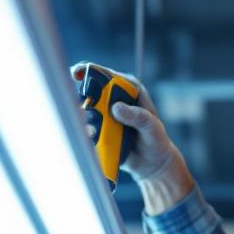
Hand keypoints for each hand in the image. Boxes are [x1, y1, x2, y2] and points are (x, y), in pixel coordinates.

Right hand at [69, 63, 182, 182]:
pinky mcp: (100, 128)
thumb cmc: (156, 140)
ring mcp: (106, 114)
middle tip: (83, 111)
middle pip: (90, 90)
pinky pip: (87, 127)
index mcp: (130, 88)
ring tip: (92, 130)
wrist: (152, 163)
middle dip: (82, 98)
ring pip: (85, 109)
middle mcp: (115, 98)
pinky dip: (85, 131)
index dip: (90, 71)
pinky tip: (92, 137)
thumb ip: (137, 116)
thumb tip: (116, 107)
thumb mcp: (151, 127)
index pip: (107, 74)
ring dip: (83, 118)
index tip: (77, 75)